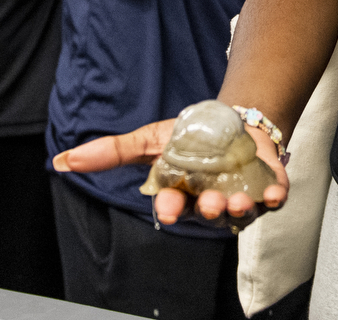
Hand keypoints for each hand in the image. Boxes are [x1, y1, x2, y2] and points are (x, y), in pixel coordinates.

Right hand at [53, 118, 288, 226]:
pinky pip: (273, 198)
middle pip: (208, 216)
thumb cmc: (190, 139)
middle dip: (208, 212)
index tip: (170, 204)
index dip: (173, 208)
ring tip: (237, 199)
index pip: (175, 208)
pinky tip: (275, 193)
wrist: (233, 122)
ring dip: (239, 208)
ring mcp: (241, 196)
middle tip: (208, 203)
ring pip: (240, 212)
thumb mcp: (150, 141)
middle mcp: (211, 203)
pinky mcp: (268, 187)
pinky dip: (275, 197)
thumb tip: (62, 161)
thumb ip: (111, 153)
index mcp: (182, 196)